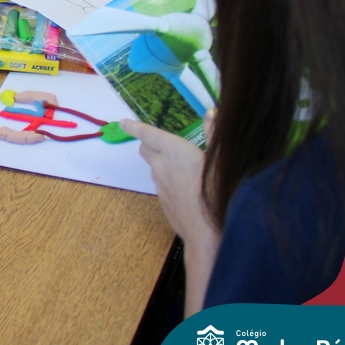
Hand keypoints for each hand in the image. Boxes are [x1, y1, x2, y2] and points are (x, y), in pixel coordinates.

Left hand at [119, 118, 218, 247]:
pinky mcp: (162, 201)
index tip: (123, 122)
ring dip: (162, 164)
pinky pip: (161, 185)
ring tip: (183, 167)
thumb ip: (213, 133)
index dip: (134, 126)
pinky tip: (187, 188)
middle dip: (150, 144)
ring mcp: (160, 185)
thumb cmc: (218, 191)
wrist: (208, 231)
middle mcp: (162, 166)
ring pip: (154, 168)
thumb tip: (211, 112)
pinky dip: (169, 181)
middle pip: (145, 149)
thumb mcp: (221, 158)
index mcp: (174, 151)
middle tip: (162, 143)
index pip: (147, 133)